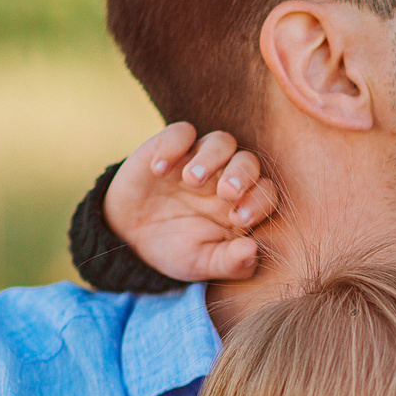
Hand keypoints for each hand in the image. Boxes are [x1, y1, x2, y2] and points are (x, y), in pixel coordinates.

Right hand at [106, 122, 278, 283]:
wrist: (130, 238)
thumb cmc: (175, 249)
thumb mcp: (201, 263)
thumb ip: (230, 263)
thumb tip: (253, 251)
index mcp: (241, 205)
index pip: (266, 193)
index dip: (259, 201)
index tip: (238, 219)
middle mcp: (226, 178)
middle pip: (248, 162)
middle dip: (242, 175)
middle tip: (227, 193)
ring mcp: (199, 160)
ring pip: (221, 142)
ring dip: (211, 158)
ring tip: (191, 179)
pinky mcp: (170, 147)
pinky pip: (181, 132)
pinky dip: (173, 145)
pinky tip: (159, 170)